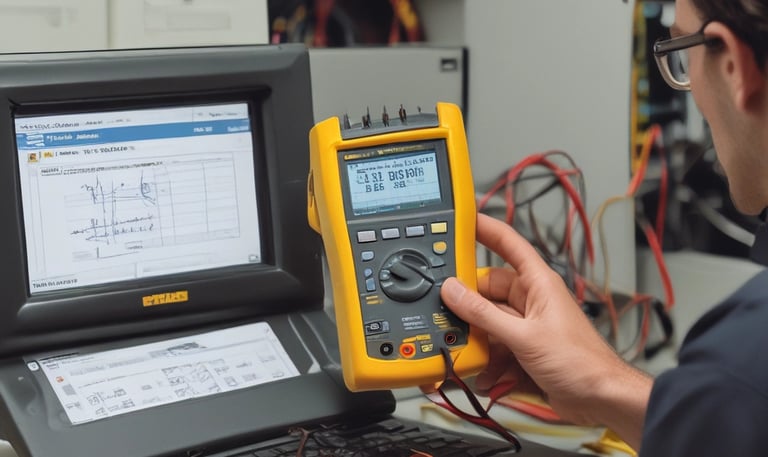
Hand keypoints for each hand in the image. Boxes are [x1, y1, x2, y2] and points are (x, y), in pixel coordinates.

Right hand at [440, 213, 651, 448]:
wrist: (601, 399)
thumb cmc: (582, 362)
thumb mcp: (524, 336)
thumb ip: (484, 314)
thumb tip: (453, 291)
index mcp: (537, 284)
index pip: (508, 244)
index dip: (485, 228)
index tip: (460, 219)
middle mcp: (531, 301)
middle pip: (488, 291)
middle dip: (469, 306)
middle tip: (447, 312)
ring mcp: (527, 327)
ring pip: (488, 324)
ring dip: (478, 342)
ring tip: (471, 355)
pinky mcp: (524, 351)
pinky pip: (495, 349)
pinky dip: (488, 364)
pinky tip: (486, 377)